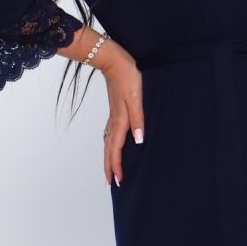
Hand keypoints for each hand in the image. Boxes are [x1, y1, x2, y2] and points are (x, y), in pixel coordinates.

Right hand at [99, 41, 144, 187]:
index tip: (118, 181)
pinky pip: (109, 133)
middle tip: (111, 184)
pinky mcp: (114, 110)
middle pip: (109, 150)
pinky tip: (111, 144)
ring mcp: (112, 116)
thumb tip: (139, 140)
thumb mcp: (136, 97)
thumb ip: (138, 118)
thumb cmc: (127, 77)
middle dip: (109, 167)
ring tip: (109, 169)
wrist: (114, 61)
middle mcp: (114, 121)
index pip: (116, 149)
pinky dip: (109, 144)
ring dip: (107, 158)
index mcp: (120, 120)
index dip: (117, 166)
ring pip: (107, 143)